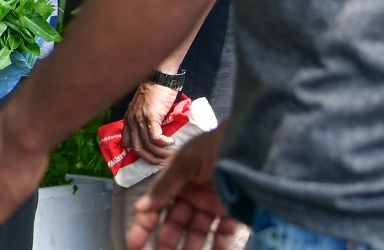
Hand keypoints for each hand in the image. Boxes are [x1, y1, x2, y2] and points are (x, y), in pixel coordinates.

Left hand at [123, 82, 180, 164]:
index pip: (127, 142)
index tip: (150, 156)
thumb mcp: (146, 109)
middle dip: (150, 158)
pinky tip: (171, 142)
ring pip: (147, 145)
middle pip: (136, 148)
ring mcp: (140, 119)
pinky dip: (164, 143)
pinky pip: (155, 137)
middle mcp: (131, 120)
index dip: (138, 152)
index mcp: (129, 119)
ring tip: (171, 154)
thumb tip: (156, 137)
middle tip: (162, 162)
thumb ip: (146, 121)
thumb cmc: (156, 91)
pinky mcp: (150, 117)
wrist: (159, 78)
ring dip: (160, 153)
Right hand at [127, 130, 238, 249]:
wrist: (248, 145)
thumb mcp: (182, 163)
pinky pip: (224, 234)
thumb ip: (164, 186)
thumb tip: (140, 207)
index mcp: (175, 182)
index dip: (144, 226)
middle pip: (175, 224)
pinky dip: (219, 246)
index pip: (156, 208)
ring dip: (191, 247)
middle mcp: (192, 196)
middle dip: (167, 241)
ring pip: (198, 233)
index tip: (134, 244)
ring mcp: (212, 205)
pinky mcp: (232, 212)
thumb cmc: (211, 147)